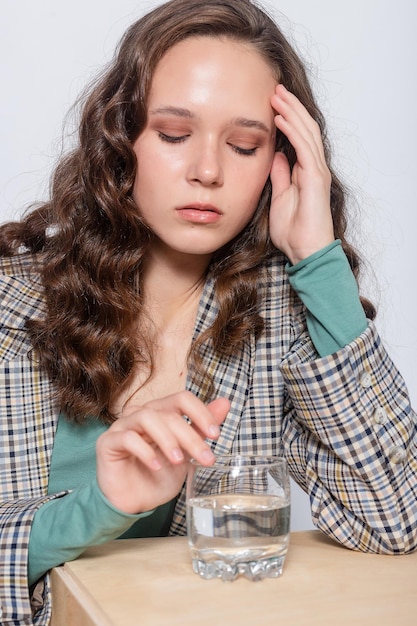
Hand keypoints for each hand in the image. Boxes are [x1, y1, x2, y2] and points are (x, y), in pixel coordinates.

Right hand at [96, 391, 229, 513]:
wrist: (132, 503)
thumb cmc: (157, 476)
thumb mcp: (186, 454)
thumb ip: (201, 429)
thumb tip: (225, 404)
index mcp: (160, 412)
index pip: (182, 399)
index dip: (201, 413)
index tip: (216, 434)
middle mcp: (141, 413)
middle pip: (169, 412)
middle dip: (190, 436)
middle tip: (205, 458)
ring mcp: (123, 425)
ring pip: (148, 418)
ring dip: (168, 439)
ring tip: (178, 461)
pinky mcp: (108, 442)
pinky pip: (127, 437)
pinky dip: (145, 450)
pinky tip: (156, 466)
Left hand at [269, 84, 334, 263]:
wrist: (306, 253)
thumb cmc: (294, 232)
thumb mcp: (280, 198)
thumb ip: (280, 176)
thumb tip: (276, 157)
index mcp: (305, 172)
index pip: (298, 138)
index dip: (288, 119)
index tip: (272, 104)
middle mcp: (314, 168)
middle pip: (304, 129)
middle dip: (290, 107)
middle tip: (275, 89)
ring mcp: (317, 172)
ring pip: (306, 132)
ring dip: (291, 111)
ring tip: (277, 94)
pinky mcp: (315, 178)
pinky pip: (304, 147)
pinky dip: (293, 130)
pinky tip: (281, 117)